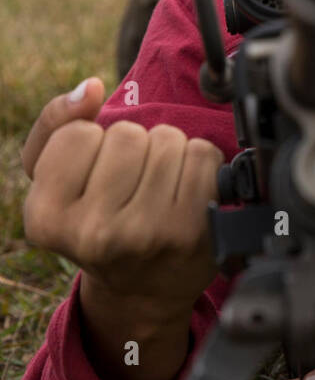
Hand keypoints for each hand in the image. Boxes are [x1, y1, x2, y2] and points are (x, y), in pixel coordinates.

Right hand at [22, 77, 223, 317]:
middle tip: (130, 185)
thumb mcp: (54, 179)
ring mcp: (148, 234)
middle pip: (126, 134)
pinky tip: (183, 193)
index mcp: (47, 219)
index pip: (79, 134)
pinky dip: (197, 164)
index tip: (94, 178)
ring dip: (167, 153)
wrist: (142, 291)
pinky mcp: (193, 230)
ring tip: (157, 188)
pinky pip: (202, 155)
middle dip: (132, 147)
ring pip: (167, 140)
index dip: (92, 144)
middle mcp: (95, 233)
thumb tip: (90, 88)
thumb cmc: (96, 222)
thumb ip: (55, 124)